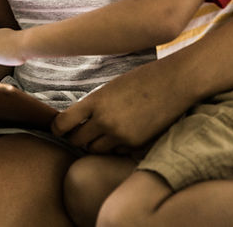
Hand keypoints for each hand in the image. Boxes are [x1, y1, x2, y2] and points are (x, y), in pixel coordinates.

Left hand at [52, 60, 191, 152]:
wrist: (174, 83)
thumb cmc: (141, 81)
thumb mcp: (110, 88)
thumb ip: (94, 105)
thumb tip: (76, 120)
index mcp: (95, 101)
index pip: (63, 123)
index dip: (58, 128)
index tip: (58, 129)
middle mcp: (105, 120)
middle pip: (77, 141)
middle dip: (76, 137)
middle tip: (80, 132)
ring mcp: (121, 134)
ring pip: (95, 150)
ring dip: (95, 144)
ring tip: (102, 132)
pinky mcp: (136, 144)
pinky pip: (116, 151)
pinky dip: (115, 146)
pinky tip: (123, 133)